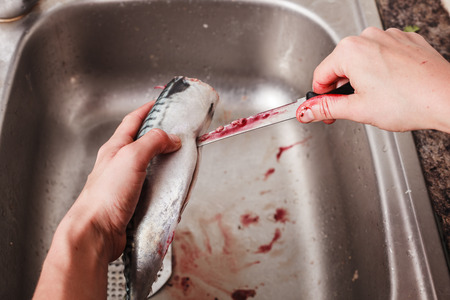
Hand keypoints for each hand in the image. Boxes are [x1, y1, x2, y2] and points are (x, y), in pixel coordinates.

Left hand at [68, 101, 181, 260]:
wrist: (96, 233)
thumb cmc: (106, 195)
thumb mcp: (131, 157)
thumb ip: (153, 142)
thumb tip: (171, 138)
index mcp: (115, 148)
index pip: (132, 120)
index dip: (148, 110)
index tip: (162, 104)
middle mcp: (119, 163)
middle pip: (143, 143)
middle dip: (161, 138)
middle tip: (180, 136)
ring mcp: (126, 183)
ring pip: (150, 167)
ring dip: (165, 164)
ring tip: (181, 162)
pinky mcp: (133, 201)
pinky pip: (152, 188)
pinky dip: (164, 186)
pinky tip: (172, 189)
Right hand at [296, 27, 449, 132]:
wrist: (447, 98)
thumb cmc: (408, 102)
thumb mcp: (357, 110)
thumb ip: (326, 108)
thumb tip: (306, 111)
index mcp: (350, 51)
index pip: (320, 76)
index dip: (320, 98)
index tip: (325, 112)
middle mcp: (367, 38)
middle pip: (340, 66)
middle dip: (342, 88)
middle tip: (353, 108)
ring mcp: (389, 37)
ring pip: (362, 60)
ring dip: (362, 79)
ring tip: (377, 98)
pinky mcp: (406, 41)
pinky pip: (383, 55)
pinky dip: (382, 70)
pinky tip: (392, 87)